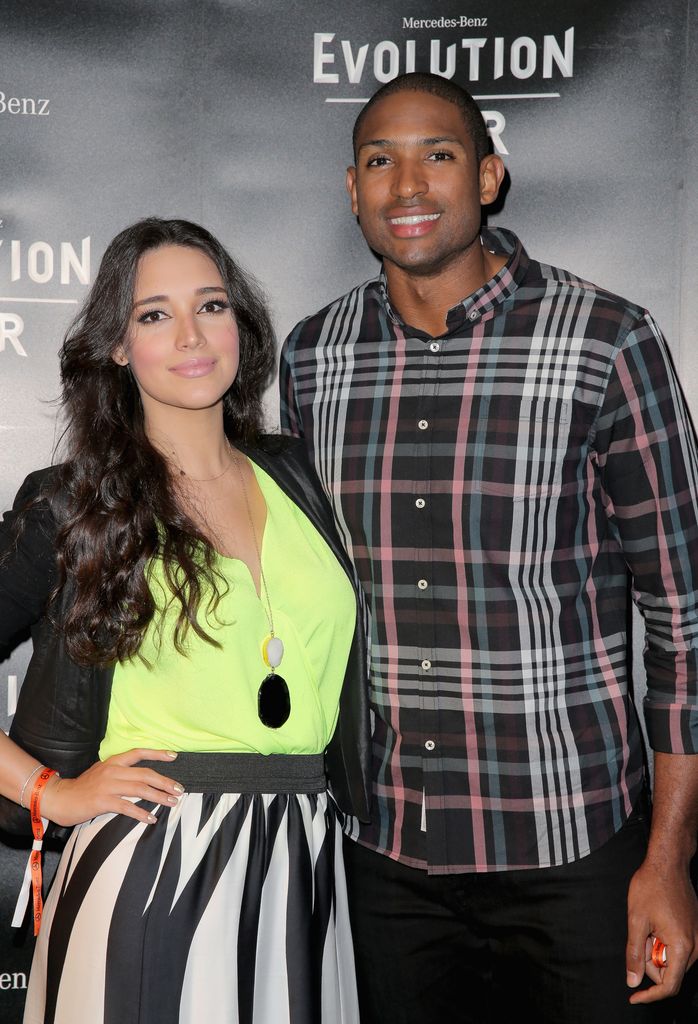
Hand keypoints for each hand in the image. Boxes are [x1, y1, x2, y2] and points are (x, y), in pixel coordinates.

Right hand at [39, 749, 182, 826]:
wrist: (59, 798)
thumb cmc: (83, 788)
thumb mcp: (102, 773)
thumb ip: (120, 773)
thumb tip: (142, 779)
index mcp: (113, 761)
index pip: (139, 753)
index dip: (158, 753)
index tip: (174, 756)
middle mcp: (112, 770)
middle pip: (145, 773)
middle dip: (165, 781)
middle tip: (179, 789)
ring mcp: (107, 785)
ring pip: (140, 789)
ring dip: (159, 796)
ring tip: (172, 802)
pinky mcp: (102, 801)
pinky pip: (127, 807)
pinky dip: (141, 813)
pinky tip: (151, 818)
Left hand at [626, 857, 697, 1002]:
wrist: (668, 864)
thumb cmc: (651, 887)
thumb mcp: (636, 921)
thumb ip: (634, 954)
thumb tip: (633, 981)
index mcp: (682, 946)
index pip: (669, 986)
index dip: (650, 995)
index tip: (634, 997)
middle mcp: (695, 946)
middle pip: (669, 972)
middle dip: (649, 961)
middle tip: (639, 936)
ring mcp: (697, 938)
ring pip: (673, 960)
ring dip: (655, 950)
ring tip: (647, 925)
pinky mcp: (695, 930)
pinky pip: (678, 947)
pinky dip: (663, 942)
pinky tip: (655, 923)